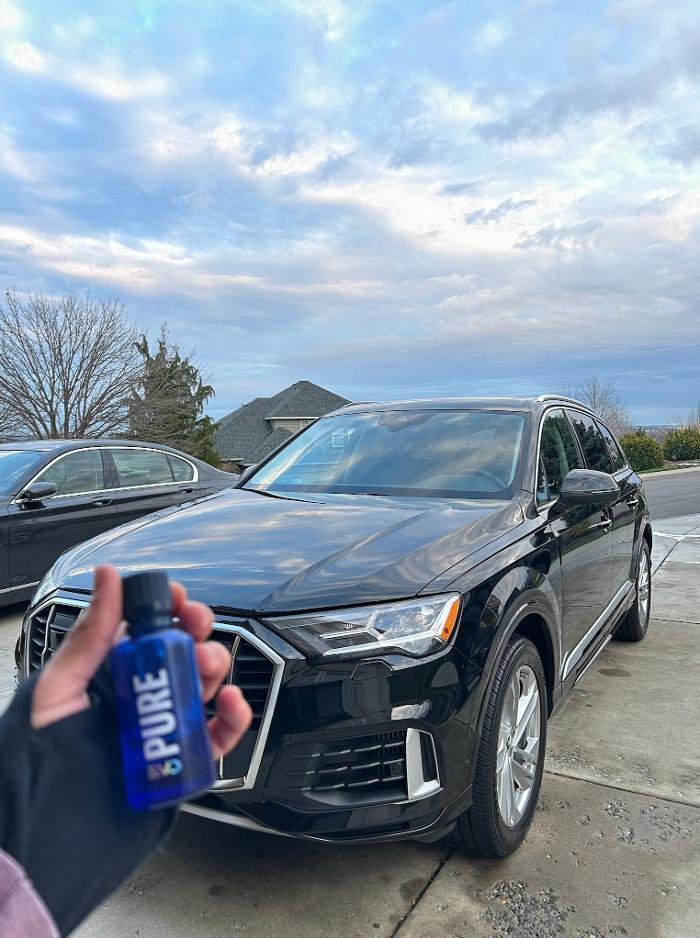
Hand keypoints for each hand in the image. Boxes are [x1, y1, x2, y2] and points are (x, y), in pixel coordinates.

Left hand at [31, 564, 251, 756]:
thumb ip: (90, 635)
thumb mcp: (59, 689)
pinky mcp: (185, 760)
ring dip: (216, 664)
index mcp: (109, 674)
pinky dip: (236, 715)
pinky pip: (220, 734)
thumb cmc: (40, 764)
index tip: (177, 598)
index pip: (146, 629)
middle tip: (196, 627)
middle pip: (182, 650)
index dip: (168, 608)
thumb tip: (107, 577)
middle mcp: (140, 697)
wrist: (52, 837)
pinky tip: (231, 702)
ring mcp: (165, 727)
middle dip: (197, 631)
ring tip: (208, 665)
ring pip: (206, 684)